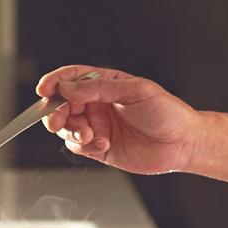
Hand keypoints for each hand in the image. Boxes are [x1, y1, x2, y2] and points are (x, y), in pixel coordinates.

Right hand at [36, 65, 199, 173]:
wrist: (183, 143)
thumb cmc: (166, 112)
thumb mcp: (135, 91)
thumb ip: (98, 89)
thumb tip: (67, 88)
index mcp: (105, 85)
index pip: (72, 79)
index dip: (55, 82)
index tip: (44, 89)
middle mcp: (98, 105)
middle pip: (63, 105)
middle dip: (55, 112)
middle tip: (57, 121)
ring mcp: (98, 126)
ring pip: (67, 127)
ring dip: (71, 131)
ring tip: (89, 134)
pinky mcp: (101, 148)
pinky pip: (79, 146)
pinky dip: (84, 146)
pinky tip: (103, 144)